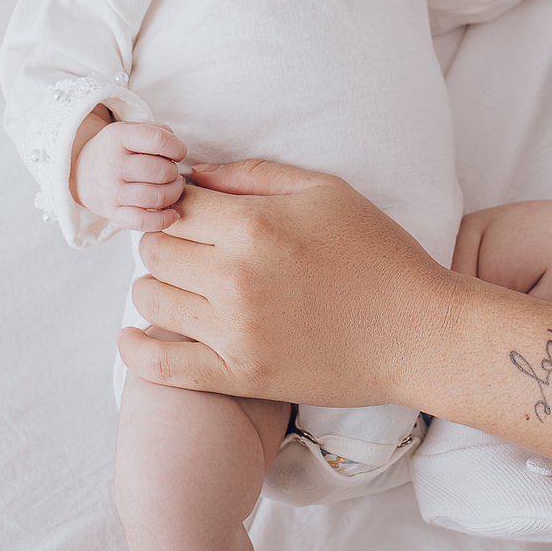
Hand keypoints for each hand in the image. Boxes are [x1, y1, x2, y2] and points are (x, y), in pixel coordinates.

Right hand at [70, 118, 186, 231]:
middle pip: (159, 171)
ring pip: (154, 197)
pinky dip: (163, 221)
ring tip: (172, 188)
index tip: (178, 152)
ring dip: (173, 193)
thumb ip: (157, 131)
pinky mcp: (113, 213)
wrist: (80, 171)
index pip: (157, 139)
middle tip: (171, 172)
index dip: (177, 147)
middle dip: (174, 172)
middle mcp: (113, 165)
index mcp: (119, 138)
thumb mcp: (130, 129)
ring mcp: (112, 191)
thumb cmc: (117, 150)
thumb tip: (177, 150)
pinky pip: (142, 222)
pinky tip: (173, 214)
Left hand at [117, 159, 462, 403]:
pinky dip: (136, 351)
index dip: (175, 205)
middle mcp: (235, 277)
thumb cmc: (378, 252)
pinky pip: (162, 368)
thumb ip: (252, 175)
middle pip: (154, 251)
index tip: (190, 213)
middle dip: (164, 242)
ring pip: (150, 300)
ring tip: (182, 285)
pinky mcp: (240, 376)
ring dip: (156, 287)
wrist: (417, 330)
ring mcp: (235, 332)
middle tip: (188, 248)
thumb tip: (195, 174)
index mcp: (254, 225)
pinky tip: (134, 337)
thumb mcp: (323, 190)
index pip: (175, 207)